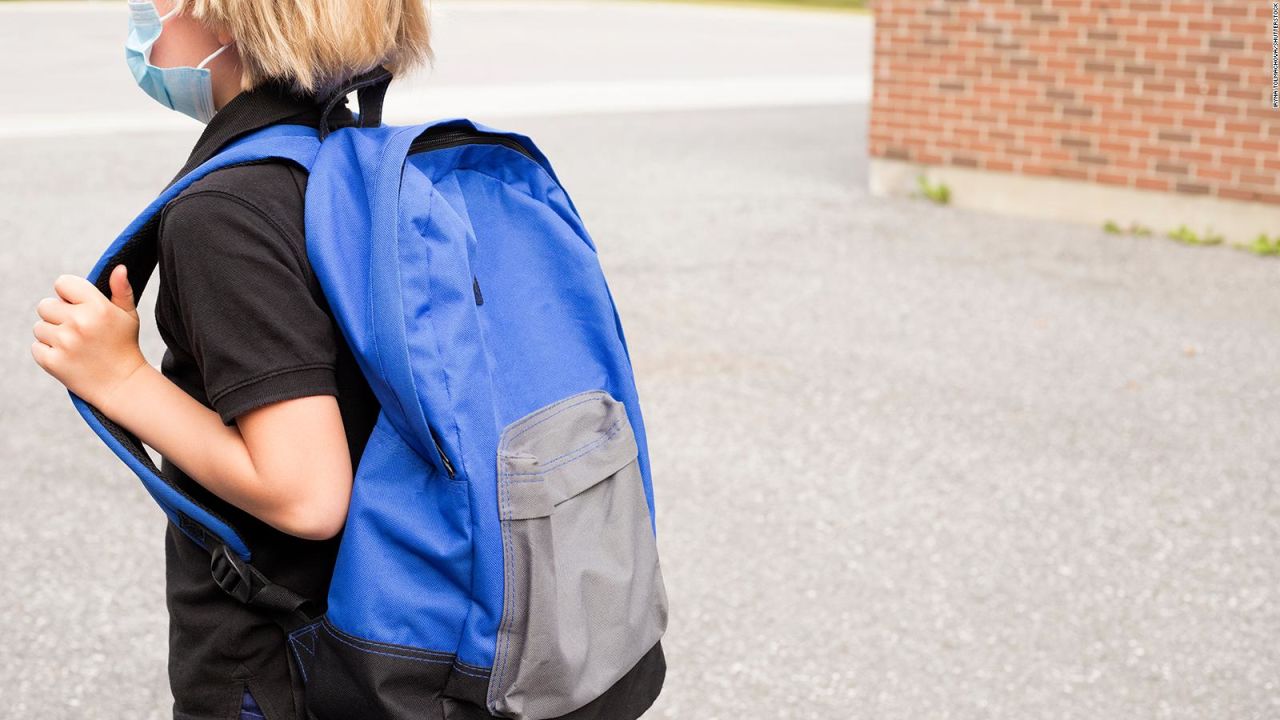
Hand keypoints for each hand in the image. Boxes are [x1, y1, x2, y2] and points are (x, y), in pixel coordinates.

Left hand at [31, 265, 147, 411]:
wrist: (122, 384)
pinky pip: (36, 347)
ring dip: (52, 334)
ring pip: (39, 327)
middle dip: (57, 315)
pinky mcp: (52, 362)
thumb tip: (119, 267)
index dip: (68, 294)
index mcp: (97, 307)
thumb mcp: (129, 315)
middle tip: (77, 329)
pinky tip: (67, 356)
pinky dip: (47, 352)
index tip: (78, 305)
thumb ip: (121, 290)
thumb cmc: (124, 346)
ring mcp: (64, 343)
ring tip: (73, 345)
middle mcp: (79, 322)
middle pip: (46, 305)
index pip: (63, 283)